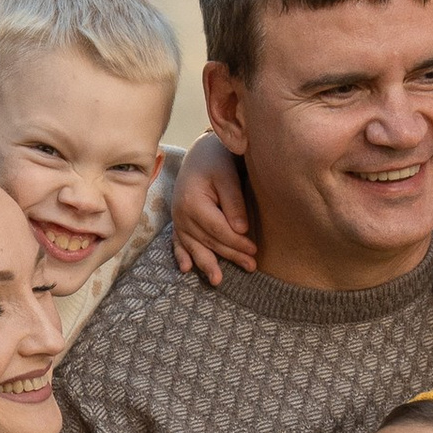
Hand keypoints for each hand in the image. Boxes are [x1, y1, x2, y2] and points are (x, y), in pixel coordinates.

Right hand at [170, 132, 259, 282]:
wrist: (199, 151)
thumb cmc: (216, 160)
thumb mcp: (227, 175)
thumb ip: (233, 202)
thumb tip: (241, 230)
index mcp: (194, 203)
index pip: (218, 230)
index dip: (237, 243)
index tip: (255, 251)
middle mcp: (182, 214)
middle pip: (209, 241)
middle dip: (230, 255)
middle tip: (251, 267)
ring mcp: (178, 219)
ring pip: (194, 245)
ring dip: (206, 263)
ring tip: (217, 280)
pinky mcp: (178, 221)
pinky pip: (177, 241)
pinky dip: (181, 255)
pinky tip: (186, 268)